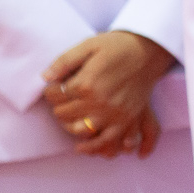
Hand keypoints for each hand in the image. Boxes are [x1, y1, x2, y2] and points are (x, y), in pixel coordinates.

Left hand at [41, 30, 174, 157]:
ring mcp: (113, 113)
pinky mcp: (126, 119)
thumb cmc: (117, 46)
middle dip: (59, 106)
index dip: (51, 90)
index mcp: (86, 83)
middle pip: (63, 114)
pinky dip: (92, 147)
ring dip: (70, 125)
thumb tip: (45, 77)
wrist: (148, 50)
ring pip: (79, 130)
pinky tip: (81, 146)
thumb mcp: (88, 45)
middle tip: (64, 99)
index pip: (54, 95)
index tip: (56, 85)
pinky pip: (106, 141)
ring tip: (71, 117)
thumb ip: (64, 61)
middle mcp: (98, 101)